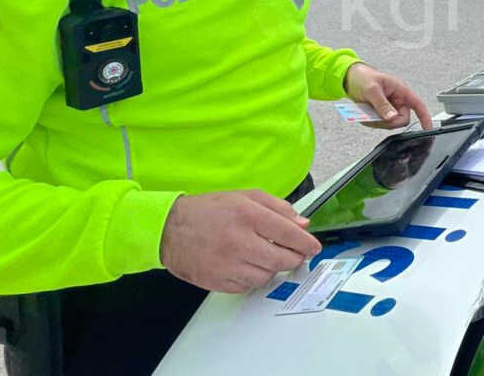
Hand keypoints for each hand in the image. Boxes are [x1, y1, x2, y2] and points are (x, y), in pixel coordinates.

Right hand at [160, 190, 321, 292]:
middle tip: (295, 255)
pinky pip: (248, 286)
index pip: (290, 234)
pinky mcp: (218, 281)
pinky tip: (247, 264)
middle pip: (282, 259)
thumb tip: (302, 224)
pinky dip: (254, 278)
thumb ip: (278, 208)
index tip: (313, 247)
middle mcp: (238, 240)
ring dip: (273, 268)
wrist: (170, 229)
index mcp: (247, 215)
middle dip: (294, 258)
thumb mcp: (244, 197)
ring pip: (267, 276)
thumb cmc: (208, 211)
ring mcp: (227, 264)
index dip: (307, 243)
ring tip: (265, 256)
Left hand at [345, 63, 432, 129]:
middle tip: (375, 115)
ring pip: (390, 124)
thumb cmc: (363, 77)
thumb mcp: (372, 90)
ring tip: (367, 111)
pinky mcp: (382, 113)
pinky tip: (365, 113)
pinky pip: (380, 124)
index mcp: (401, 90)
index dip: (425, 117)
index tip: (427, 129)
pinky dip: (372, 121)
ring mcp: (390, 108)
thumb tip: (392, 117)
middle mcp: (397, 100)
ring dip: (378, 121)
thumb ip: (382, 105)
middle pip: (401, 120)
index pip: (418, 105)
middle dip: (389, 121)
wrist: (351, 78)